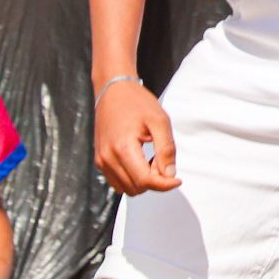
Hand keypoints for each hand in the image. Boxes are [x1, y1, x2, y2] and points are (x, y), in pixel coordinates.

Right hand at [92, 80, 179, 194]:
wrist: (113, 90)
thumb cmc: (138, 102)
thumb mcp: (160, 121)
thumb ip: (166, 149)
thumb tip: (170, 175)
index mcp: (122, 148)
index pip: (145, 181)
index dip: (164, 184)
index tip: (177, 179)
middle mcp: (108, 158)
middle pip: (136, 188)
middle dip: (154, 181)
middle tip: (163, 161)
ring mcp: (101, 160)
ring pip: (126, 189)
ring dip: (143, 181)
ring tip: (152, 160)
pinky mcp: (100, 160)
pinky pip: (117, 182)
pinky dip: (132, 178)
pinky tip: (141, 161)